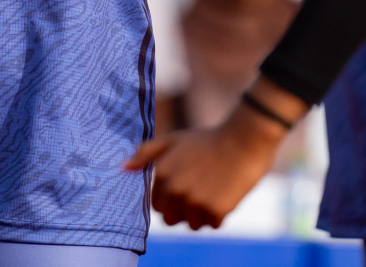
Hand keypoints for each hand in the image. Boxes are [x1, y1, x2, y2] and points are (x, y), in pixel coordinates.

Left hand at [124, 84, 295, 228]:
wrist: (242, 140)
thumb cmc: (207, 141)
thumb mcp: (172, 140)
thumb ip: (146, 153)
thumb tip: (123, 168)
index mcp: (162, 174)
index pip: (157, 206)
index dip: (171, 199)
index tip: (186, 186)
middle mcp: (175, 190)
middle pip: (171, 220)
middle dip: (183, 210)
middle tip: (200, 191)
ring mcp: (194, 201)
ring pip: (192, 225)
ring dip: (202, 214)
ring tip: (213, 191)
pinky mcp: (215, 210)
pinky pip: (212, 225)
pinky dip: (219, 215)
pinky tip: (225, 194)